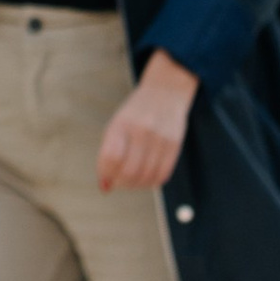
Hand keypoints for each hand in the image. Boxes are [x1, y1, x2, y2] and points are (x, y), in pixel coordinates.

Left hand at [97, 51, 198, 192]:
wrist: (166, 93)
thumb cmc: (135, 114)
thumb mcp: (116, 125)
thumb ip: (108, 155)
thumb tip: (105, 187)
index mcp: (122, 123)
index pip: (111, 157)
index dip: (106, 174)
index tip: (105, 179)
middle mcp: (142, 130)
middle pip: (129, 170)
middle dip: (120, 183)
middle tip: (118, 182)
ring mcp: (160, 138)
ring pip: (146, 176)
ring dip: (135, 185)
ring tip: (131, 181)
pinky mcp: (174, 146)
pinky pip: (162, 175)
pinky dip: (151, 182)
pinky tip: (145, 178)